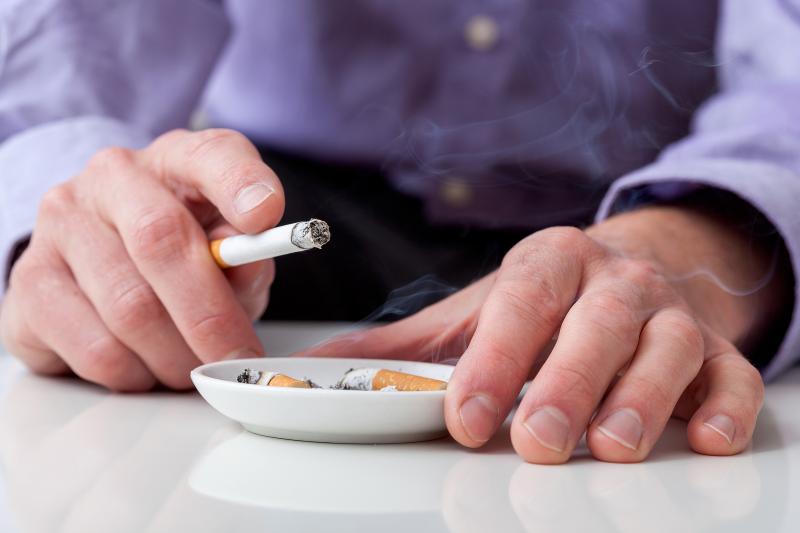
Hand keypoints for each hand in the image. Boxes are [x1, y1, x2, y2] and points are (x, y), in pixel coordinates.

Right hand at [0, 129, 283, 390]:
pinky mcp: (31, 279)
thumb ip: (246, 255)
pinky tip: (144, 369)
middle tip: (237, 358)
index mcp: (176, 159)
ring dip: (173, 356)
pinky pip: (92, 346)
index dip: (240, 183)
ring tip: (190, 368)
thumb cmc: (182, 253)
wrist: (101, 261)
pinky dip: (132, 373)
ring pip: (128, 308)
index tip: (265, 216)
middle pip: (161, 242)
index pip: (211, 155)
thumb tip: (248, 267)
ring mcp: (61, 225)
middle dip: (210, 315)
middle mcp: (112, 178)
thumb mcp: (228, 248)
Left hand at [301, 206, 787, 462]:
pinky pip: (732, 375)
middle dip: (565, 382)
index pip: (522, 299)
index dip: (495, 355)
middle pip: (596, 324)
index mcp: (550, 261)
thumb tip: (321, 369)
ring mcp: (670, 314)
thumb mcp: (475, 314)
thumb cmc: (543, 304)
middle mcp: (615, 280)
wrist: (627, 275)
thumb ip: (406, 346)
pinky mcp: (717, 351)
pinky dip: (727, 406)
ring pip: (666, 348)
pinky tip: (709, 436)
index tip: (466, 414)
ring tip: (609, 446)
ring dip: (640, 398)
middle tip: (535, 439)